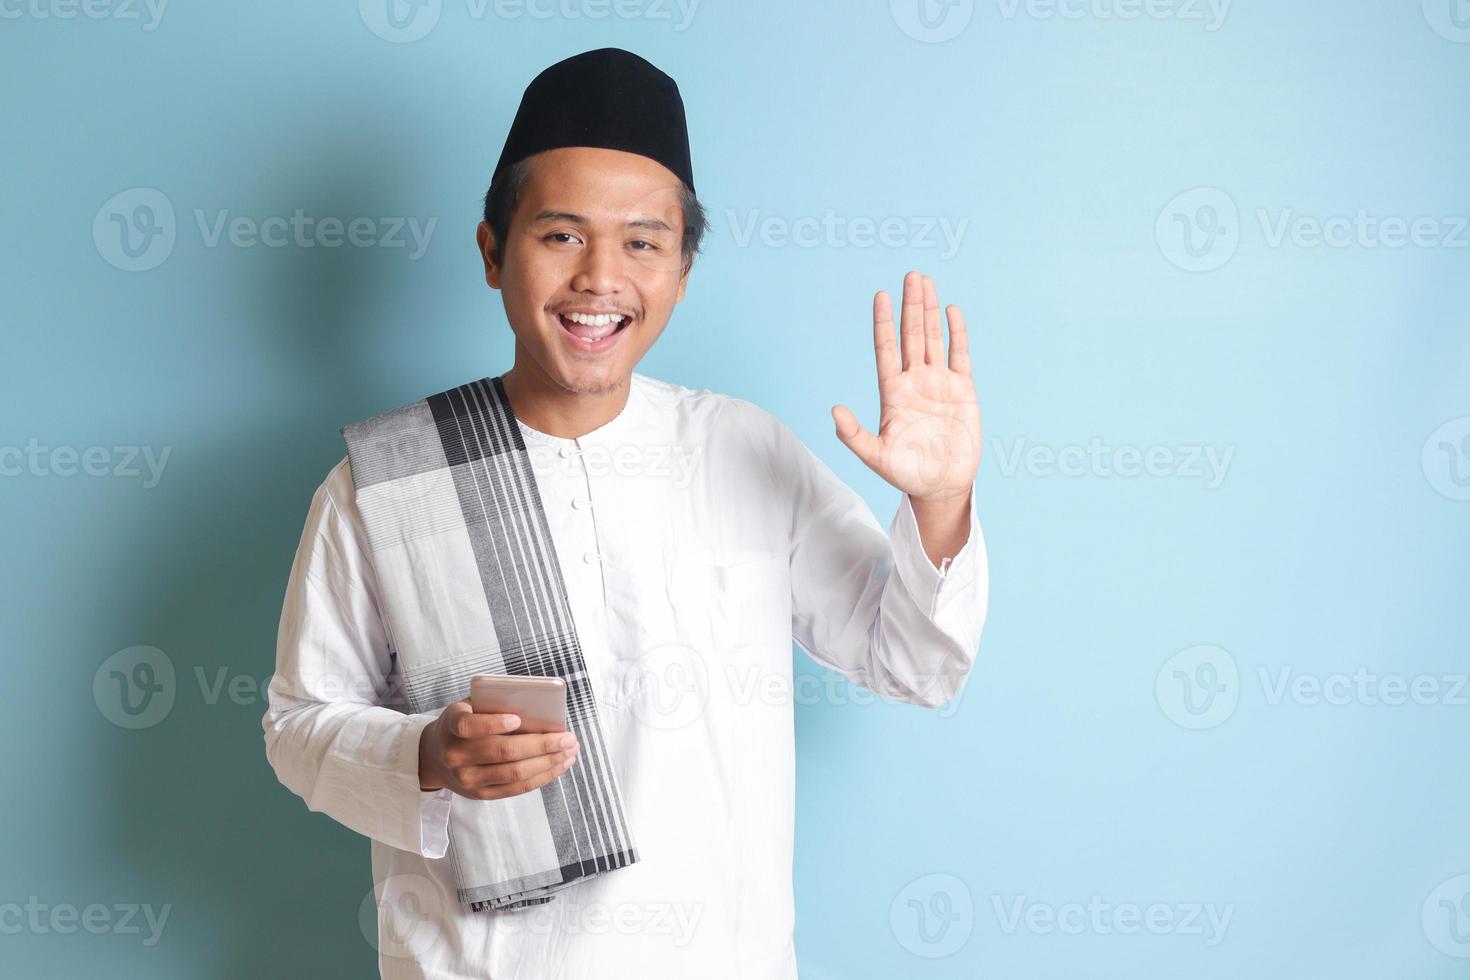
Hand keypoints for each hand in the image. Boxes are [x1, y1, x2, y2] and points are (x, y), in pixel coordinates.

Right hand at [418, 699, 578, 800]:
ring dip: (548, 762)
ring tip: (570, 751)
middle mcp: (456, 755)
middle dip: (542, 744)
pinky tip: (559, 765)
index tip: (518, 718)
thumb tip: (539, 710)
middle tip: (568, 737)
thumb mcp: (469, 707)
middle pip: (503, 752)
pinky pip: (516, 789)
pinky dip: (542, 777)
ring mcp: (467, 779)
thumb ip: (494, 705)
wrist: (435, 755)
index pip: (469, 726)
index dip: (494, 723)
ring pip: (515, 773)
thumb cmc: (464, 723)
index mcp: (451, 726)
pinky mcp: (480, 795)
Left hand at [832, 271, 980, 501]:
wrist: (941, 485)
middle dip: (911, 305)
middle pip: (910, 335)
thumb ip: (854, 435)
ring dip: (930, 311)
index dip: (884, 323)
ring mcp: (938, 383)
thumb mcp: (876, 457)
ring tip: (925, 282)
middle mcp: (914, 381)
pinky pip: (959, 355)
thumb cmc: (906, 474)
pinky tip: (952, 311)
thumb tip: (834, 411)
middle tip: (911, 275)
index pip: (886, 349)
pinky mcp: (962, 390)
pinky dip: (956, 333)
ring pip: (932, 338)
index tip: (881, 296)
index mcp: (892, 392)